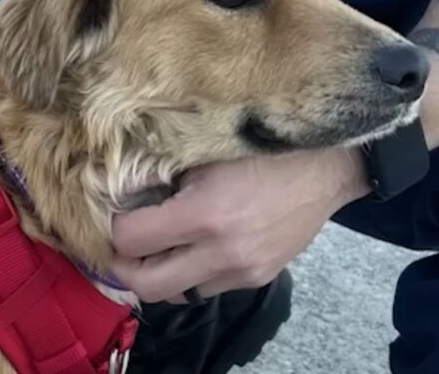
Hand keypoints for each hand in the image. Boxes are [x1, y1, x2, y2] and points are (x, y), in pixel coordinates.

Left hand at [111, 149, 366, 303]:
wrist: (326, 166)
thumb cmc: (264, 146)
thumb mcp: (206, 150)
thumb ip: (164, 173)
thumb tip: (122, 187)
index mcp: (204, 214)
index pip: (132, 240)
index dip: (114, 226)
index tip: (112, 211)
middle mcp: (221, 252)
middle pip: (148, 285)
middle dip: (124, 266)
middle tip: (119, 244)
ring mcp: (241, 271)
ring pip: (178, 291)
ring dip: (160, 271)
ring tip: (156, 242)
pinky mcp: (257, 278)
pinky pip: (208, 287)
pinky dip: (192, 271)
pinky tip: (194, 242)